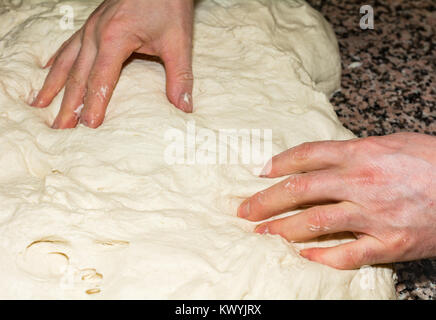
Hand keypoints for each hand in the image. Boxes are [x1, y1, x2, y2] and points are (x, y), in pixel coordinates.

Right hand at [31, 0, 193, 128]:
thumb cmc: (169, 5)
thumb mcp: (178, 41)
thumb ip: (180, 76)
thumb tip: (184, 107)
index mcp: (115, 38)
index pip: (101, 79)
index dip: (94, 104)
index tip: (88, 126)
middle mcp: (96, 34)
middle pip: (78, 75)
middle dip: (68, 104)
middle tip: (60, 129)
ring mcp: (90, 28)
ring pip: (67, 61)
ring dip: (54, 86)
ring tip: (40, 105)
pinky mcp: (92, 24)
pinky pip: (68, 45)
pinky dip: (57, 61)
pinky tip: (48, 70)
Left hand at [238, 132, 435, 268]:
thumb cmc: (429, 160)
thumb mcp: (389, 144)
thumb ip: (351, 153)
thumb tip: (318, 160)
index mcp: (359, 154)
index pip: (305, 156)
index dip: (277, 164)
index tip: (258, 173)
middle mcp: (360, 182)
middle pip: (299, 190)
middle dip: (265, 201)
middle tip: (244, 210)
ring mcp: (373, 214)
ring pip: (314, 222)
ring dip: (283, 229)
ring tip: (261, 233)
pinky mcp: (389, 242)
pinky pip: (346, 253)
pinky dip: (321, 256)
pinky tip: (302, 256)